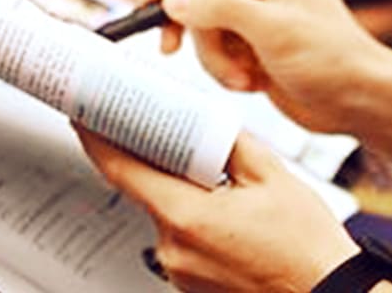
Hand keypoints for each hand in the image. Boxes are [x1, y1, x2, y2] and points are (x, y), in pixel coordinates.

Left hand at [80, 131, 359, 292]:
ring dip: (181, 193)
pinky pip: (182, 240)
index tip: (85, 115)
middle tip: (166, 133)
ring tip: (218, 182)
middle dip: (154, 160)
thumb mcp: (272, 177)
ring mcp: (181, 271)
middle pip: (146, 190)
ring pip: (167, 215)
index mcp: (188, 216)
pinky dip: (194, 219)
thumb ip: (231, 144)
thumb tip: (207, 122)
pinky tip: (225, 213)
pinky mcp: (192, 284)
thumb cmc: (306, 248)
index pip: (122, 170)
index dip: (97, 138)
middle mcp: (175, 249)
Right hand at [140, 0, 391, 134]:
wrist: (360, 102)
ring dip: (216, 60)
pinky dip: (227, 72)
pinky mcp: (253, 47)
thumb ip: (220, 9)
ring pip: (202, 31)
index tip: (145, 1)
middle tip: (169, 48)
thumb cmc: (334, 57)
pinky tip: (255, 82)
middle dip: (195, 32)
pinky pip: (216, 55)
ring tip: (246, 76)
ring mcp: (256, 16)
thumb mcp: (273, 29)